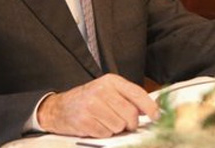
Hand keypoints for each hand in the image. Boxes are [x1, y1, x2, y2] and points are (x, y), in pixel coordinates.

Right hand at [38, 73, 159, 137]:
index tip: (157, 116)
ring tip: (105, 121)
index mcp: (111, 81)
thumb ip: (128, 97)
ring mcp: (91, 106)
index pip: (137, 94)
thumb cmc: (88, 99)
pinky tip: (96, 125)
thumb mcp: (108, 90)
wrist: (58, 108)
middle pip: (130, 113)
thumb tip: (151, 110)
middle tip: (126, 124)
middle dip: (131, 123)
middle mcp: (101, 91)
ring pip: (119, 125)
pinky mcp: (84, 121)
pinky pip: (105, 133)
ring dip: (116, 128)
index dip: (150, 107)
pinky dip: (104, 133)